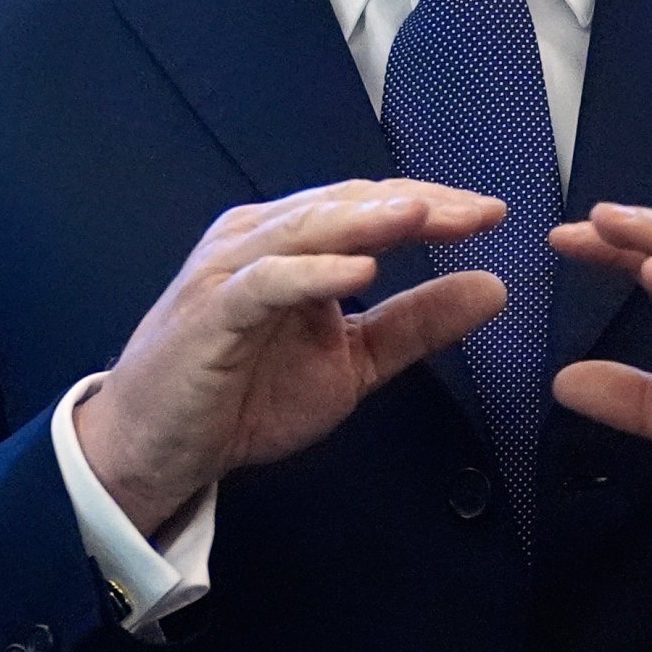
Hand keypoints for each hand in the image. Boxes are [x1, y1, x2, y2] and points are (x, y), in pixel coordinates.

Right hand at [73, 182, 515, 537]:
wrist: (158, 446)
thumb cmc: (242, 397)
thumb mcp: (351, 361)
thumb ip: (414, 324)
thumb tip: (492, 287)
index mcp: (292, 246)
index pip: (369, 206)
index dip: (433, 206)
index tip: (492, 216)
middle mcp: (258, 242)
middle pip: (345, 205)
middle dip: (416, 205)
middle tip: (478, 213)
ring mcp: (230, 272)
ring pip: (306, 230)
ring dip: (367, 221)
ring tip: (425, 216)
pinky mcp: (211, 313)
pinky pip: (266, 282)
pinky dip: (312, 273)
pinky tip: (359, 272)